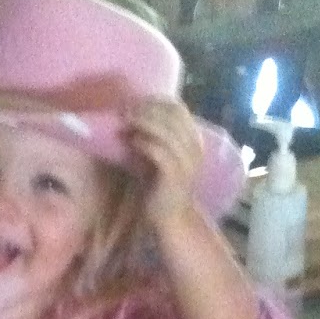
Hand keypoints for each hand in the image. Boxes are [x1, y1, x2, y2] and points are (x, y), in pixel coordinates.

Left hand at [124, 97, 204, 231]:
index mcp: (193, 139)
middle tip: (125, 110)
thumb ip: (153, 135)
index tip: (135, 101)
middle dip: (146, 108)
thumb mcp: (159, 154)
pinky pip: (159, 151)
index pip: (178, 108)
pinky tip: (132, 142)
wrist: (170, 217)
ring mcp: (187, 161)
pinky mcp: (175, 174)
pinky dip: (144, 142)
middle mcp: (194, 147)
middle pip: (172, 115)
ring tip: (126, 121)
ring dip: (143, 122)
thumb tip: (130, 113)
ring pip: (167, 130)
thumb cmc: (161, 184)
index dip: (156, 101)